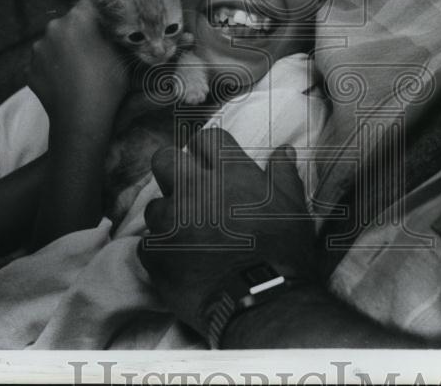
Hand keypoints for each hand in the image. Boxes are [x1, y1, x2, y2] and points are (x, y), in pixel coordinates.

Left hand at [28, 0, 129, 128]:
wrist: (80, 120)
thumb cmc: (106, 84)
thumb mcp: (121, 54)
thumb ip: (115, 34)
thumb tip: (116, 26)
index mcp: (76, 19)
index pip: (91, 3)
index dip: (103, 11)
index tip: (111, 21)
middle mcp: (52, 29)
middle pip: (71, 23)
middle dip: (83, 31)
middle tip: (97, 48)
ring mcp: (38, 51)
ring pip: (56, 42)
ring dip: (66, 49)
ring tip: (81, 68)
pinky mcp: (30, 70)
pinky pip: (46, 62)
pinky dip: (55, 67)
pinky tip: (68, 80)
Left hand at [138, 128, 317, 337]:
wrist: (261, 300)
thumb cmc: (283, 250)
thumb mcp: (293, 206)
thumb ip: (282, 173)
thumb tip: (282, 150)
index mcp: (228, 172)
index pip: (206, 139)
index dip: (209, 152)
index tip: (214, 166)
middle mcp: (193, 188)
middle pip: (164, 159)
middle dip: (173, 170)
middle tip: (188, 190)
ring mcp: (170, 221)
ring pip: (153, 205)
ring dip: (167, 216)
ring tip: (185, 234)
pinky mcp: (155, 254)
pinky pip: (148, 244)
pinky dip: (161, 252)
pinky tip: (179, 262)